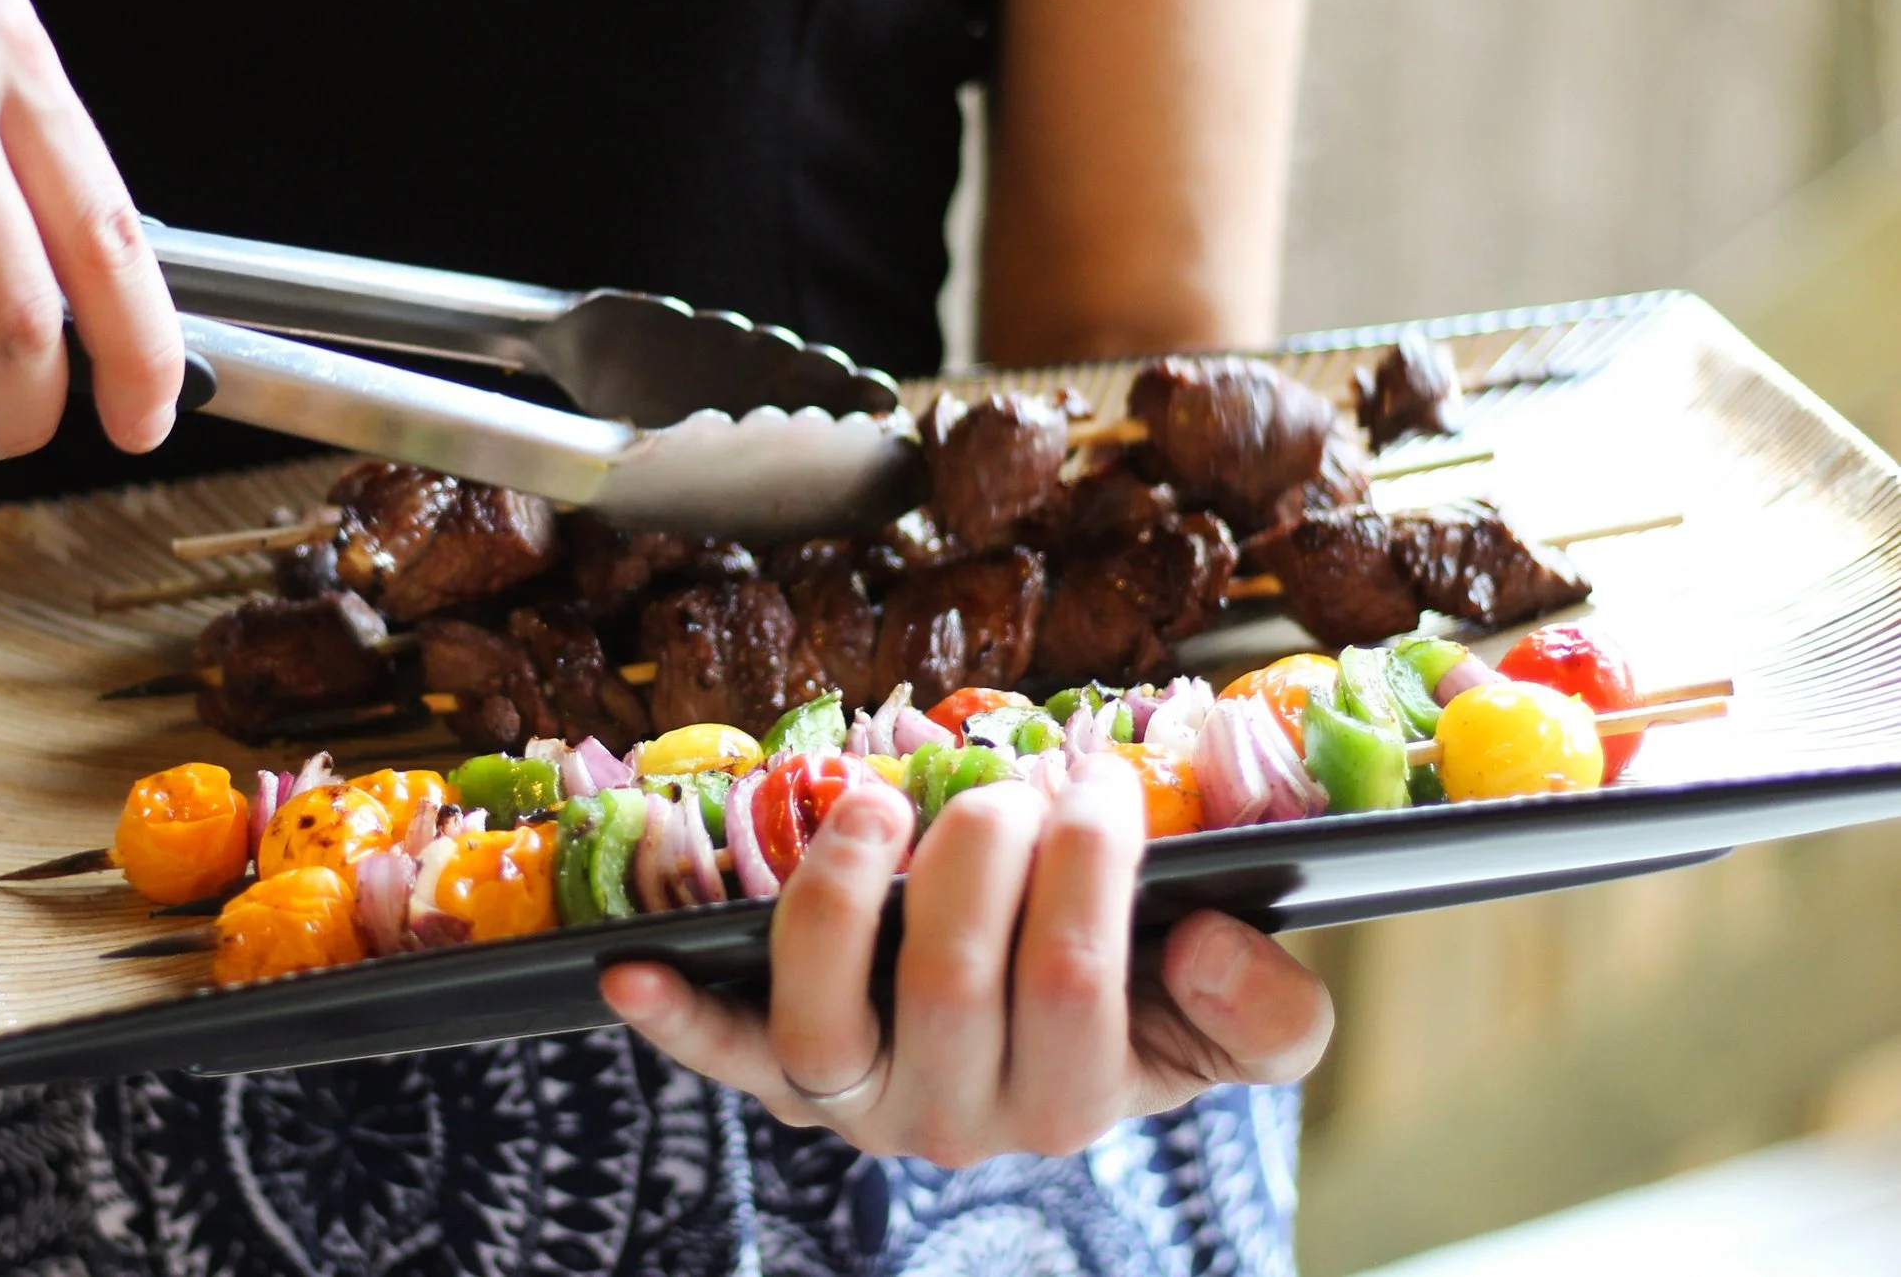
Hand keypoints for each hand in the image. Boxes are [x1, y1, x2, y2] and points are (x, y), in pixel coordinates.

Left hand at [599, 752, 1331, 1165]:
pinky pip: (721, 1056)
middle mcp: (955, 1119)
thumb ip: (1269, 1016)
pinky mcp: (775, 1075)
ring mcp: (855, 1100)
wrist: (1042, 1071)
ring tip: (869, 807)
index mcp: (1073, 1099)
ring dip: (838, 894)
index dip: (1087, 862)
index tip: (1099, 784)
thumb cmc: (1131, 1014)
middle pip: (951, 980)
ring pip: (823, 1021)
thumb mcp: (1229, 1028)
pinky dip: (675, 1018)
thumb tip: (1216, 942)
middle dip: (980, 849)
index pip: (1076, 976)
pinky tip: (631, 968)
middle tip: (1008, 782)